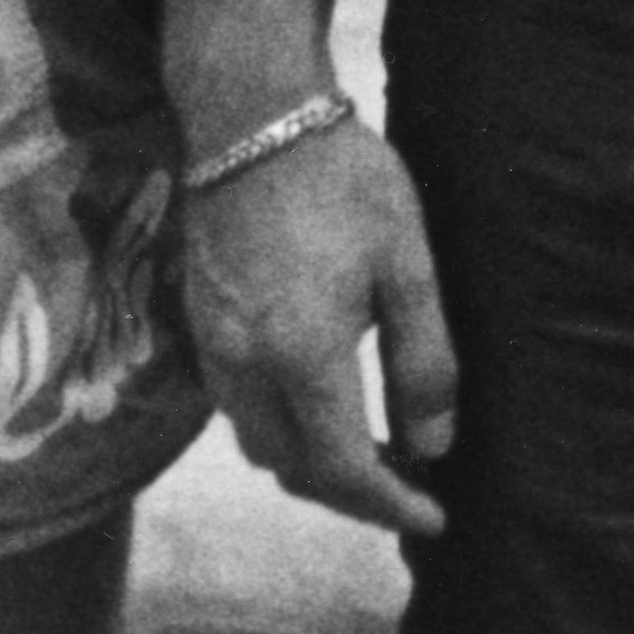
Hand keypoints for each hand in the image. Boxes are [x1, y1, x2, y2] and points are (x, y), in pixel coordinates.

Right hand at [178, 121, 459, 537]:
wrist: (251, 116)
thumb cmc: (342, 180)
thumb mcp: (406, 262)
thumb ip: (423, 361)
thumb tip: (433, 445)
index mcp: (303, 356)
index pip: (344, 470)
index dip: (391, 506)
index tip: (434, 518)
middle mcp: (247, 367)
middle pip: (294, 471)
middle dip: (350, 494)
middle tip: (406, 482)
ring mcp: (214, 347)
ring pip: (258, 444)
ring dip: (309, 464)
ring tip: (366, 447)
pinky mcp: (199, 323)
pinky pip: (236, 406)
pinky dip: (278, 426)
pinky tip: (315, 399)